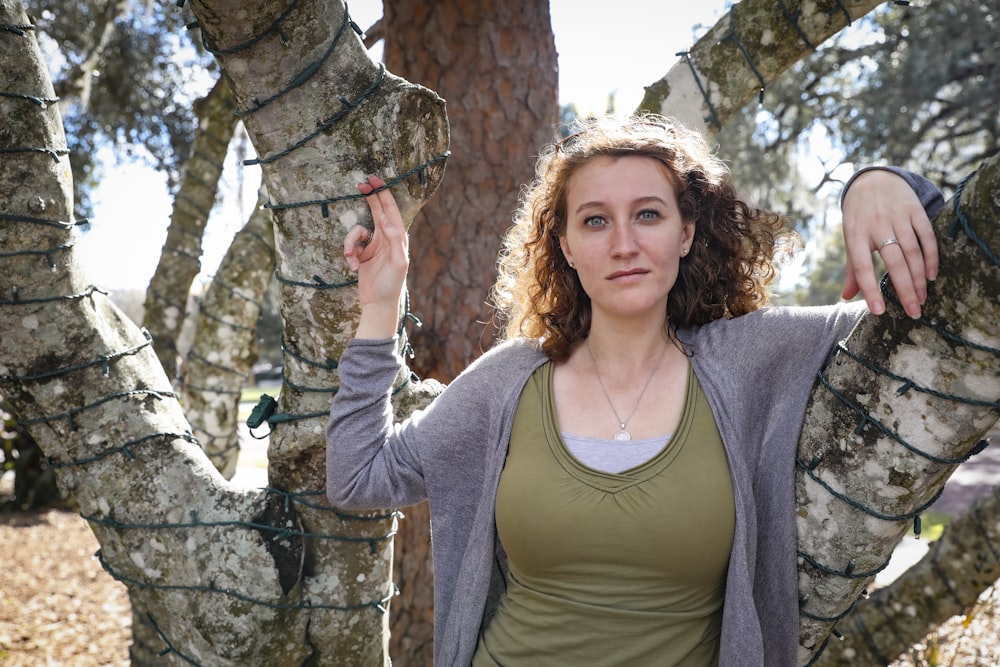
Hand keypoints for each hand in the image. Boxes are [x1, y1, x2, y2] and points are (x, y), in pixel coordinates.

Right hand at [345, 175, 408, 337]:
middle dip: (369, 198)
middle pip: (376, 211)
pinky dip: (349, 255)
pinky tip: (354, 268)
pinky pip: (351, 246)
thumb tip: (387, 220)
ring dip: (350, 243)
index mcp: (398, 238)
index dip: (383, 193)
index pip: (391, 210)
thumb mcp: (398, 262)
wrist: (378, 304)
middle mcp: (386, 238)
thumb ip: (395, 240)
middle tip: (360, 185)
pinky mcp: (362, 254)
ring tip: (352, 258)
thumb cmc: (392, 284)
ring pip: (357, 231)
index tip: (374, 179)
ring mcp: (373, 245)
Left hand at [841, 169, 937, 317]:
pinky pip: (927, 237)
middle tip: (912, 312)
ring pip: (912, 252)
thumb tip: (846, 297)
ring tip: (921, 299)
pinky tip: (931, 276)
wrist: (873, 180)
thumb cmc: (859, 217)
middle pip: (893, 263)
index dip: (870, 290)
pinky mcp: (915, 210)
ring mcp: (897, 217)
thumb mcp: (850, 238)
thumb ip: (851, 268)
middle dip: (904, 290)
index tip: (879, 312)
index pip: (861, 267)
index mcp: (855, 234)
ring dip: (919, 278)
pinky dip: (931, 257)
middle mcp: (877, 225)